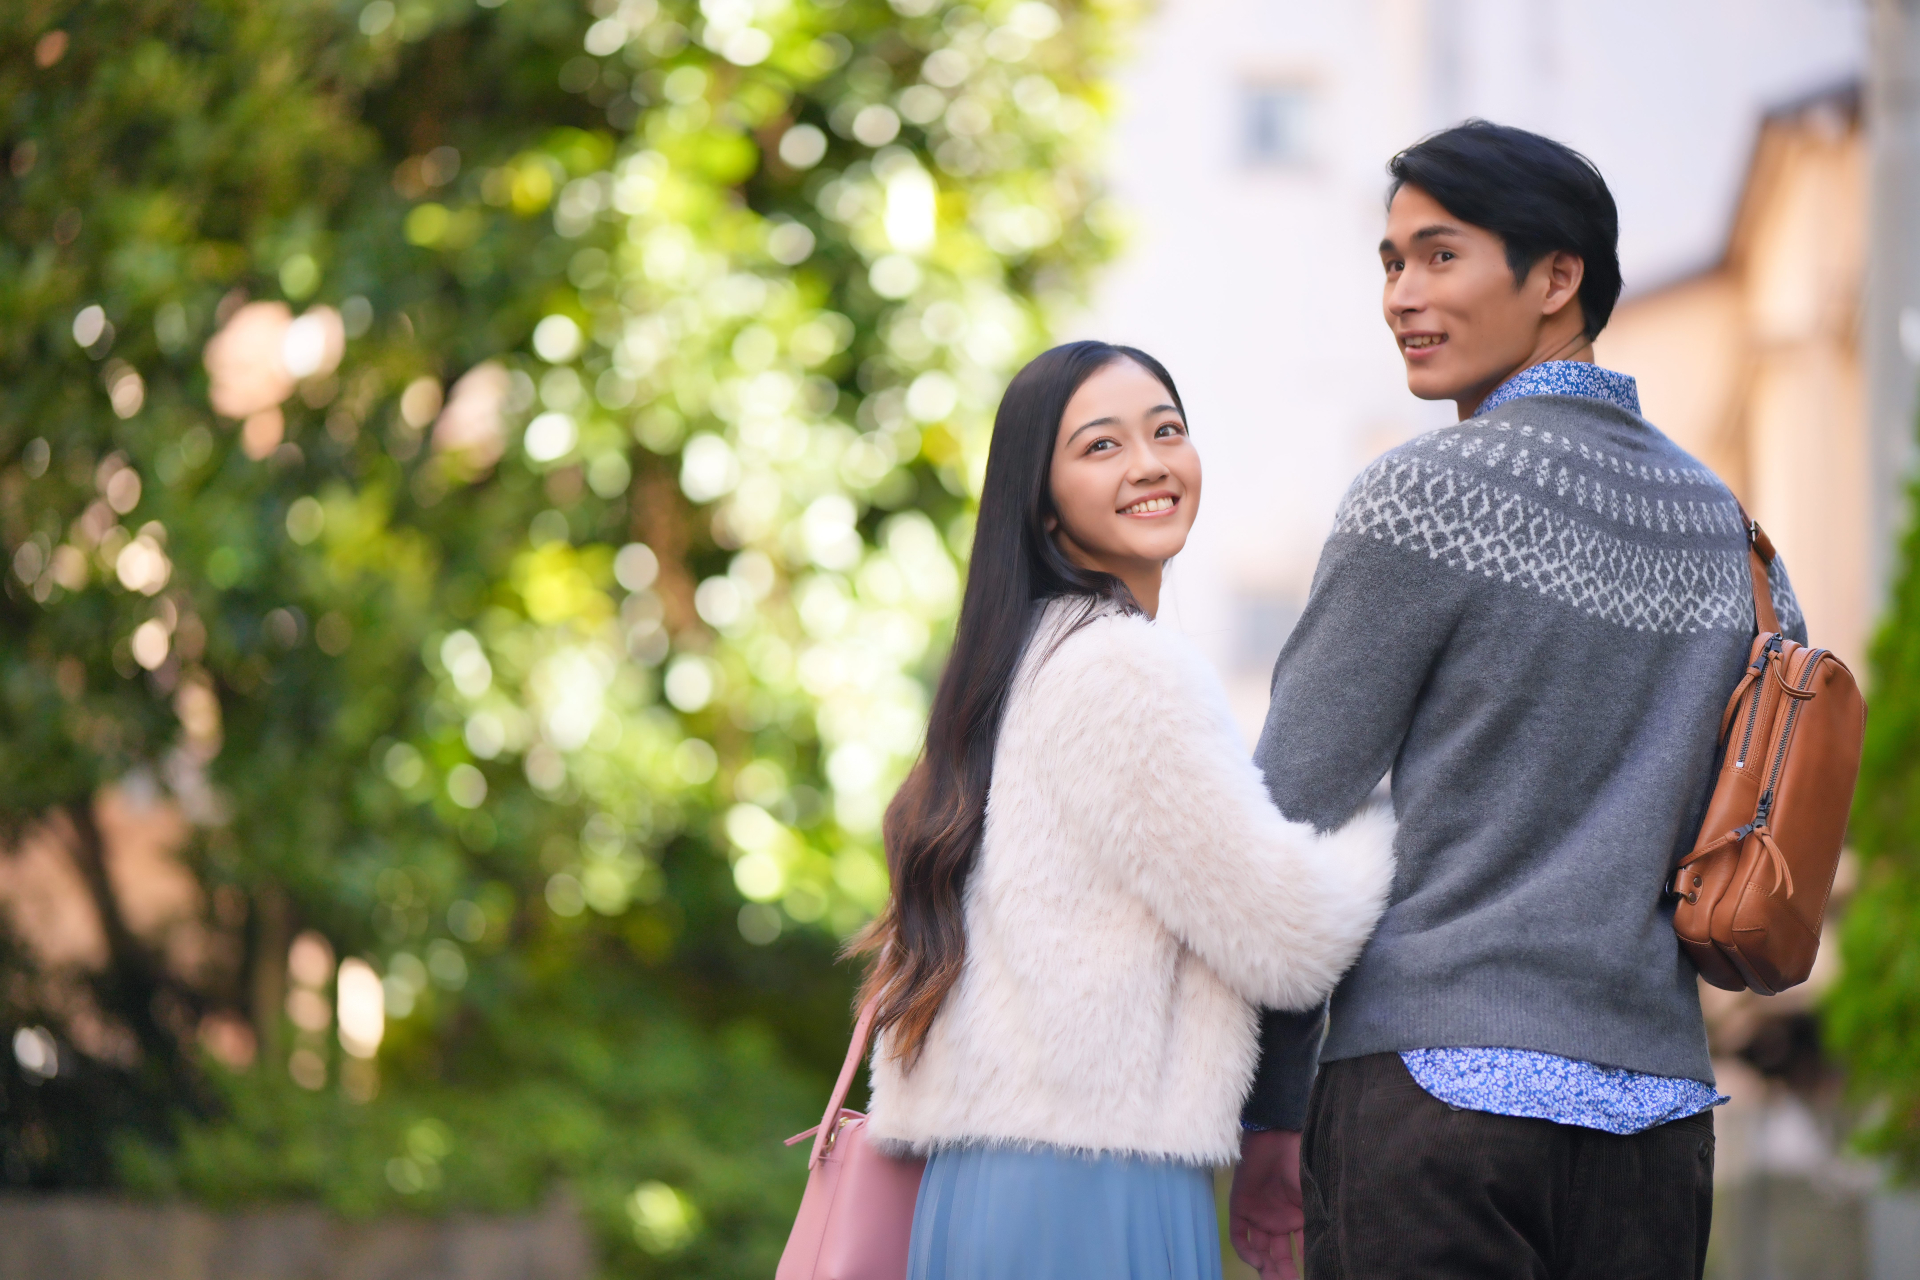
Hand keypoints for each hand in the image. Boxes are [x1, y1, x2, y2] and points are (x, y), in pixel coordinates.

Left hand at [1229, 1128, 1304, 1278]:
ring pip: (1259, 1250)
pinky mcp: (1240, 1207)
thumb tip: (1326, 1250)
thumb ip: (1315, 1225)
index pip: (1300, 1251)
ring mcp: (1259, 1215)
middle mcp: (1278, 1220)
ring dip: (1265, 1267)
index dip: (1305, 1265)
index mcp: (1298, 1218)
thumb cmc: (1301, 1164)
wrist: (1277, 1137)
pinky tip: (1258, 1261)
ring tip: (1274, 1279)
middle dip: (1283, 1273)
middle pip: (1278, 1255)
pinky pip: (1239, 1236)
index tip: (1312, 1276)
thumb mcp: (1314, 1199)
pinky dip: (1246, 1251)